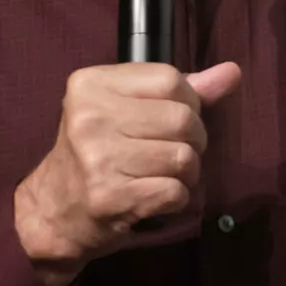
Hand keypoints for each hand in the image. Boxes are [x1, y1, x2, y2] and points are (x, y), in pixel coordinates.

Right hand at [15, 60, 241, 285]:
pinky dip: (176, 199)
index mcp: (91, 84)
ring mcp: (97, 159)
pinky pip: (175, 192)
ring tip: (162, 176)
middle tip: (170, 154)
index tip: (170, 122)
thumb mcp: (125, 110)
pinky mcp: (110, 197)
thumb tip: (232, 72)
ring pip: (184, 158)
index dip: (186, 103)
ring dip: (186, 174)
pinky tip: (155, 198)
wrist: (53, 212)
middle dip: (192, 141)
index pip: (170, 80)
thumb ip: (179, 91)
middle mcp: (89, 117)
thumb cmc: (96, 155)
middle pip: (183, 119)